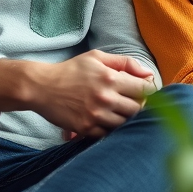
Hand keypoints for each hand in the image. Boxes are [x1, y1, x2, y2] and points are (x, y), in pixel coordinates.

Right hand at [0, 51, 155, 137]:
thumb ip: (125, 63)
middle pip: (138, 109)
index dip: (150, 91)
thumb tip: (148, 74)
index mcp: (111, 78)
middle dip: (140, 106)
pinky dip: (112, 129)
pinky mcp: (87, 129)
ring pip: (126, 123)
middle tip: (134, 103)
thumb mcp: (97, 57)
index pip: (145, 89)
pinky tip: (108, 121)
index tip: (146, 92)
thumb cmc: (71, 70)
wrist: (42, 87)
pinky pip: (109, 134)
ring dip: (127, 119)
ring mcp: (96, 115)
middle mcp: (106, 98)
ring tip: (120, 112)